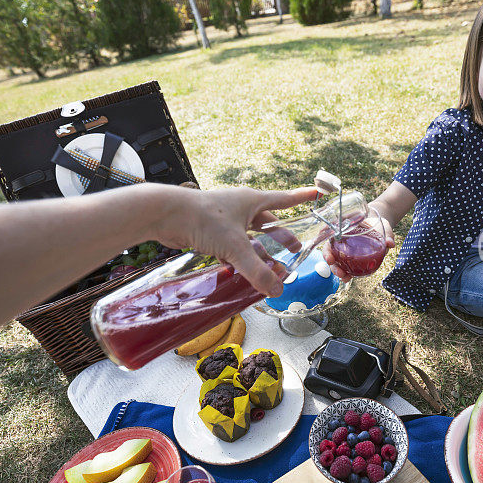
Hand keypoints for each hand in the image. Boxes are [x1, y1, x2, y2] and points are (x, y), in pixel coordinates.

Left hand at [158, 186, 318, 297]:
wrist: (165, 214)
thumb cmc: (202, 219)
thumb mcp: (235, 247)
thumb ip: (257, 271)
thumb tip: (277, 290)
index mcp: (252, 201)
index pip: (284, 199)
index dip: (301, 198)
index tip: (317, 192)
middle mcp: (240, 207)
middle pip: (268, 223)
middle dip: (281, 237)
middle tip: (293, 250)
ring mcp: (225, 219)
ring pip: (249, 237)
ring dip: (259, 252)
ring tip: (268, 268)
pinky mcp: (210, 231)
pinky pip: (231, 246)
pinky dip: (238, 258)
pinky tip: (238, 272)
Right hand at [322, 214, 395, 281]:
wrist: (381, 226)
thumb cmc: (378, 223)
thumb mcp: (383, 226)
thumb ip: (387, 234)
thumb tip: (390, 244)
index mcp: (344, 231)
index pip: (329, 240)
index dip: (327, 250)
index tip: (329, 258)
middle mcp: (342, 241)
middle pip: (331, 254)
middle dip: (333, 265)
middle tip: (339, 272)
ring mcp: (346, 250)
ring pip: (337, 262)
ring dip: (338, 271)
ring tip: (345, 278)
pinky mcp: (353, 258)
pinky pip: (346, 265)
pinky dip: (346, 273)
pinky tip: (348, 278)